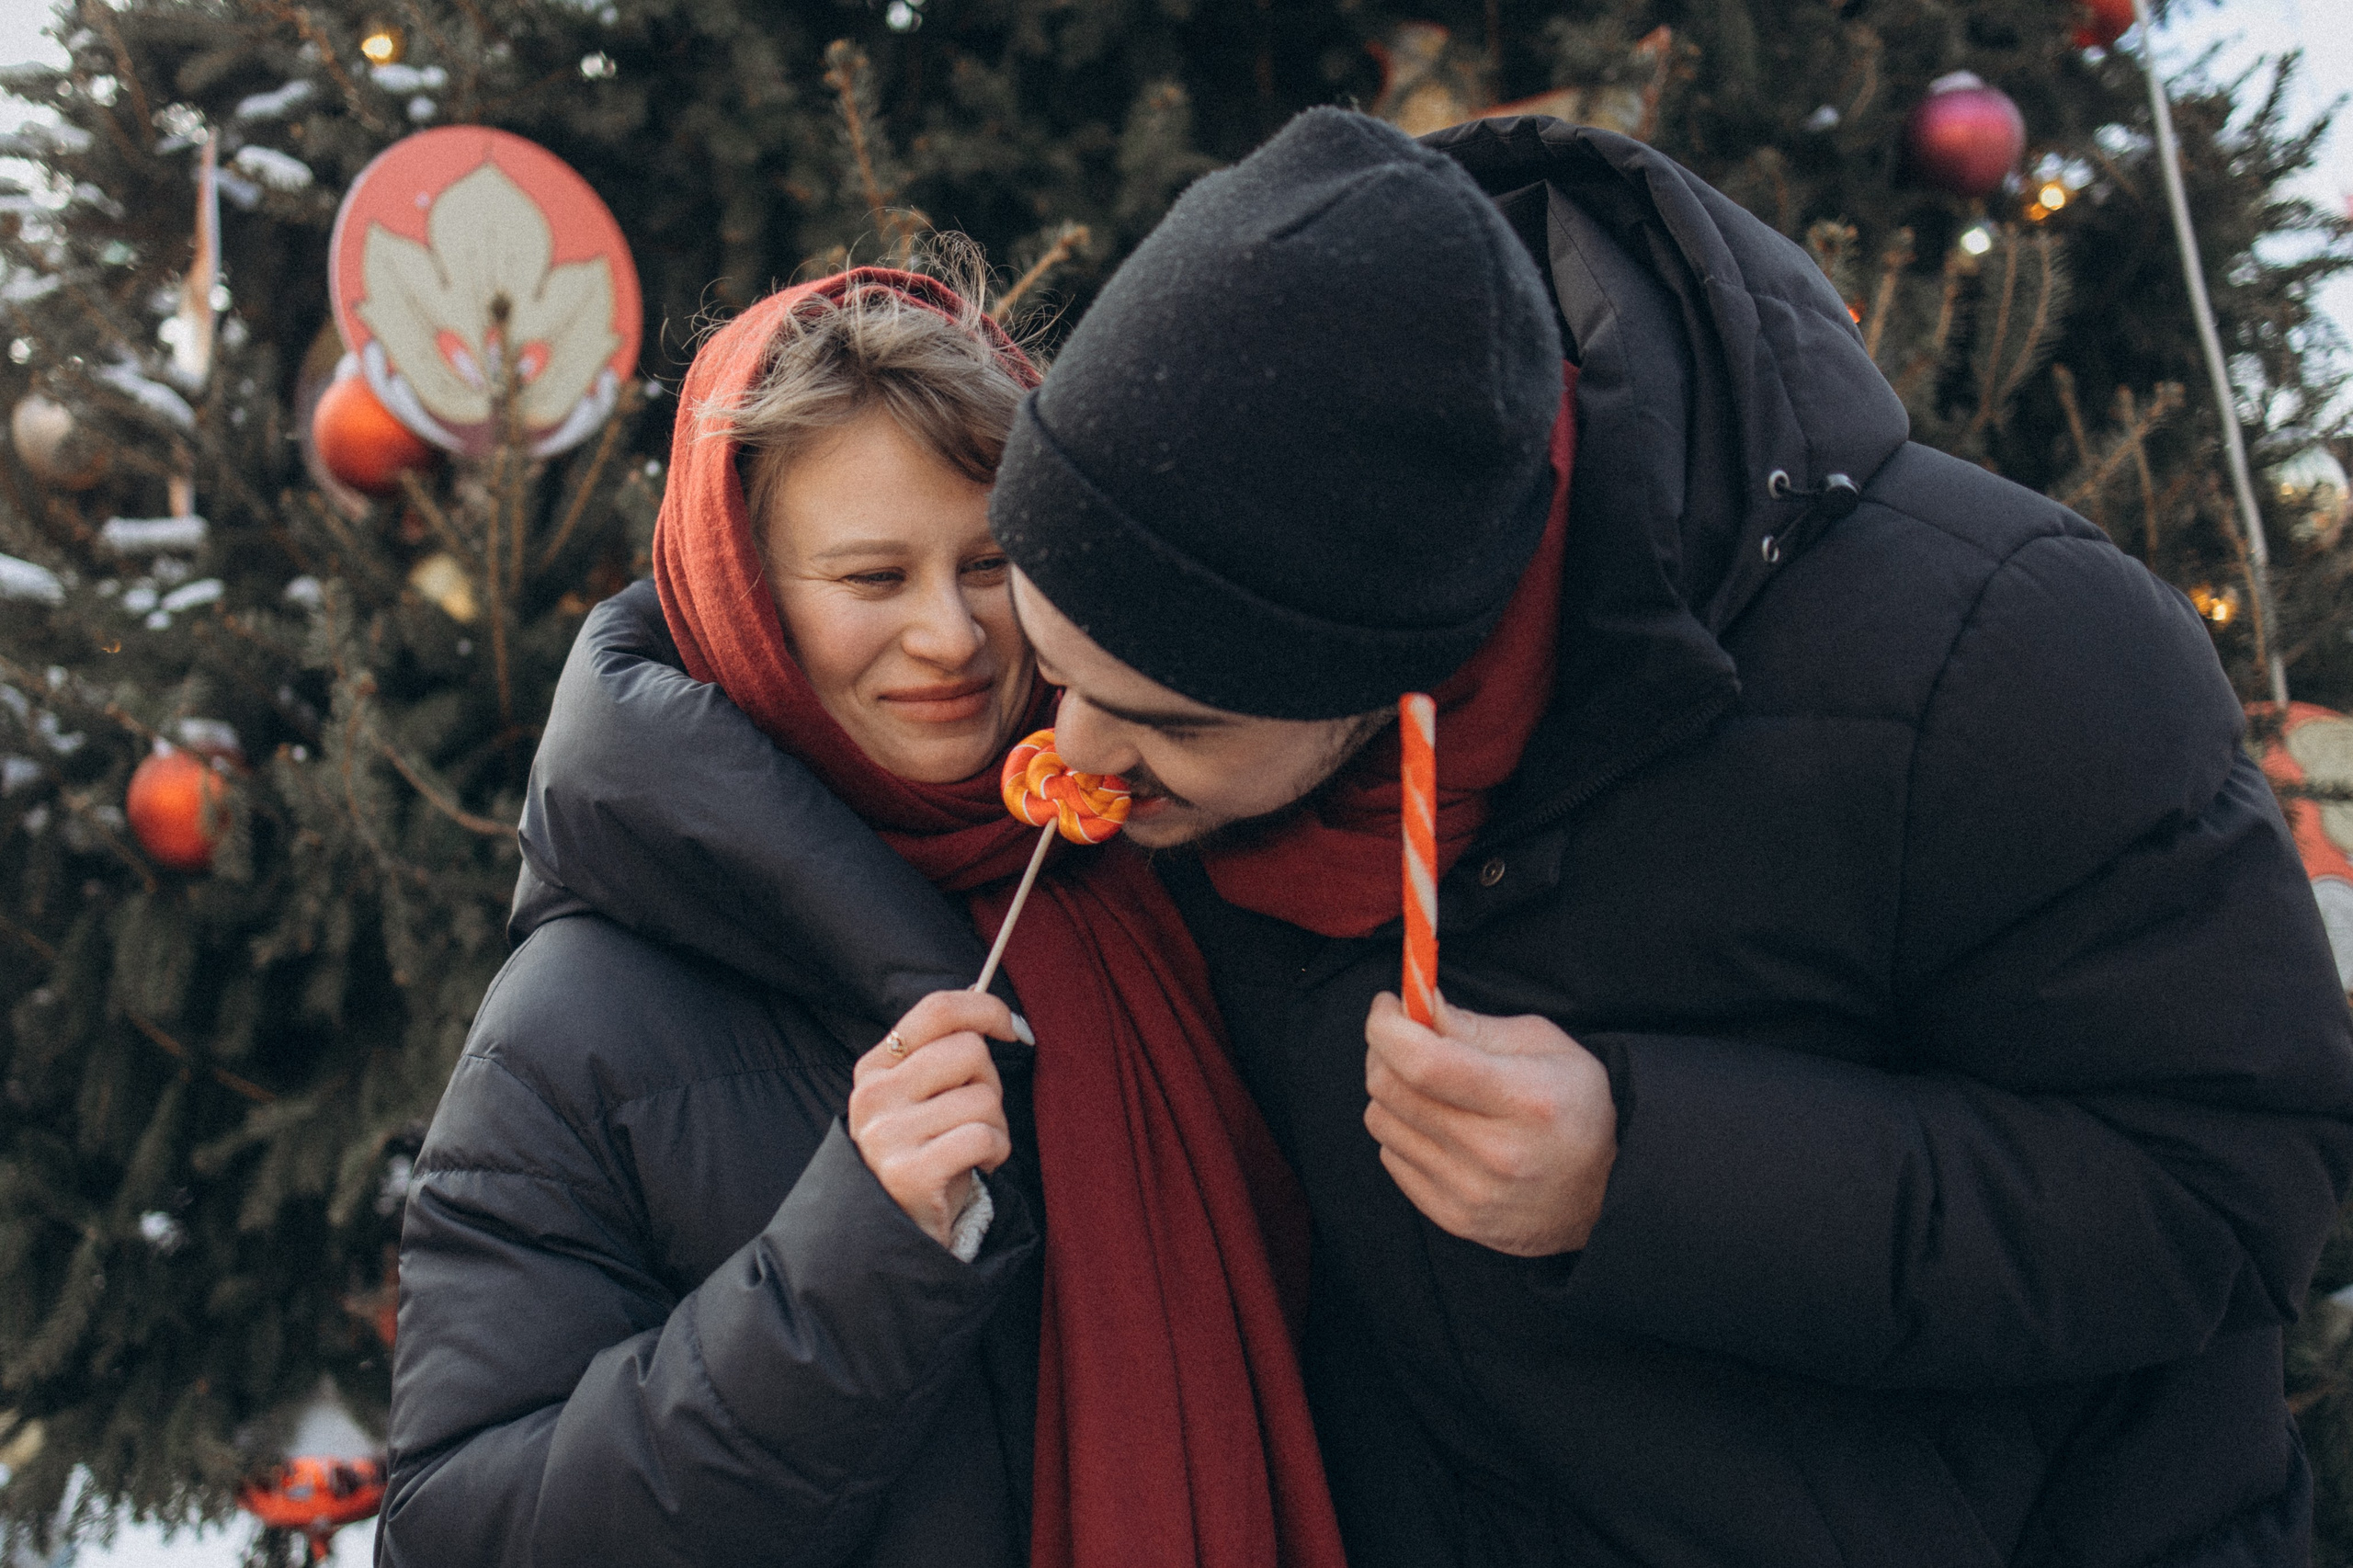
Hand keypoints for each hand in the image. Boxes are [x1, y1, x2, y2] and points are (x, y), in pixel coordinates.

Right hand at [849, 991, 1015, 1249]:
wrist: (898, 1232)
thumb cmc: (926, 1154)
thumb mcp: (922, 1099)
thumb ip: (944, 1055)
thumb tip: (1002, 1016)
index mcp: (875, 1068)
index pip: (936, 1010)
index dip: (985, 1008)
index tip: (1013, 1028)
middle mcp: (874, 1096)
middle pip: (969, 1051)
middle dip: (990, 1083)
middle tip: (976, 1117)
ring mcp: (887, 1135)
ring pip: (982, 1097)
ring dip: (996, 1125)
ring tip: (974, 1148)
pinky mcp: (910, 1172)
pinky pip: (982, 1136)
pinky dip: (996, 1150)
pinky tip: (980, 1165)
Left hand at [1363, 992, 1617, 1256]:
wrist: (1608, 1192)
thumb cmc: (1575, 1104)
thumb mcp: (1543, 1045)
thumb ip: (1472, 1026)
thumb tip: (1413, 1006)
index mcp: (1524, 1099)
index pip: (1422, 1062)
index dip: (1387, 1027)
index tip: (1387, 1005)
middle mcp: (1495, 1153)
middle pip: (1391, 1089)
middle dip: (1384, 1049)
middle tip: (1403, 1036)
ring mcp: (1472, 1192)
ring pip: (1381, 1121)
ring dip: (1392, 1092)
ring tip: (1427, 1085)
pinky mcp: (1454, 1218)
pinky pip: (1391, 1157)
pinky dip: (1403, 1131)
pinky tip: (1438, 1124)